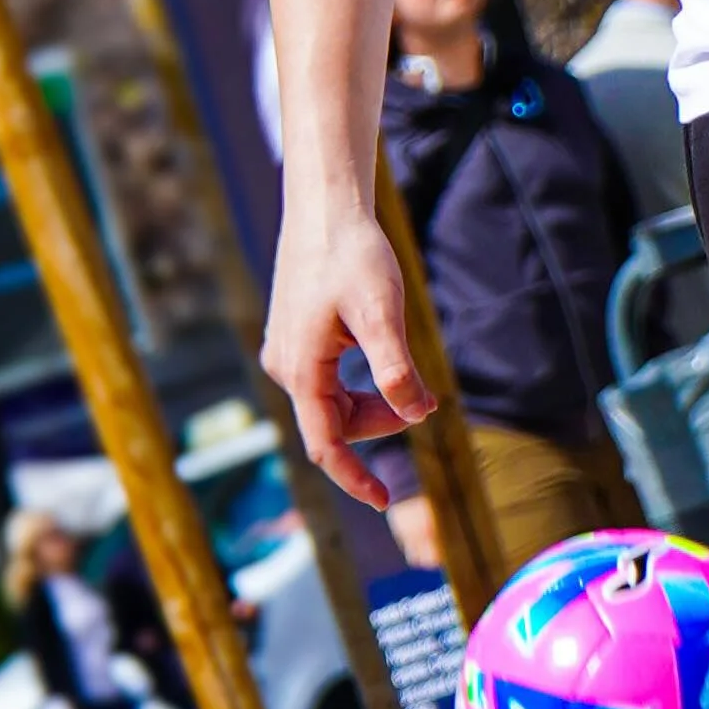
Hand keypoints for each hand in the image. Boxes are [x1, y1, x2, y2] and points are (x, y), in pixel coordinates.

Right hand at [263, 201, 437, 513]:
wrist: (325, 207)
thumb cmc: (352, 254)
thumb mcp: (381, 312)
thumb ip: (395, 368)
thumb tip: (418, 414)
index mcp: (300, 369)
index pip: (325, 443)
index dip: (354, 477)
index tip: (384, 500)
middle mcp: (284, 366)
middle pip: (333, 423)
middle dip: (377, 425)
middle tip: (424, 401)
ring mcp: (286, 352)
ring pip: (330, 402)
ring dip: (369, 404)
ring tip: (408, 381)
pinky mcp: (294, 338)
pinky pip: (325, 381)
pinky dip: (356, 384)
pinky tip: (380, 357)